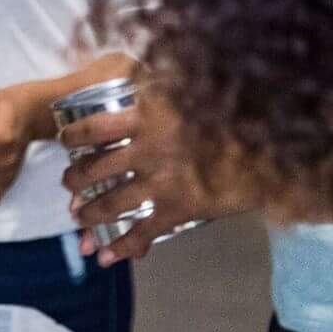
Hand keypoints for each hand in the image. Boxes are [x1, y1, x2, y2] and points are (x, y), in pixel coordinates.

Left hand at [57, 86, 227, 265]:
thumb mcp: (190, 90)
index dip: (72, 137)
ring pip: (110, 203)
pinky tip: (106, 256)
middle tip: (67, 184)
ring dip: (89, 214)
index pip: (92, 128)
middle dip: (75, 180)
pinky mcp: (179, 209)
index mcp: (145, 119)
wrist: (268, 146)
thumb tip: (141, 75)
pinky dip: (121, 246)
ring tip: (79, 218)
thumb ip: (161, 90)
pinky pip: (142, 232)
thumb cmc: (231, 113)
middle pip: (94, 169)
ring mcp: (160, 183)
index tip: (64, 140)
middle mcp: (145, 151)